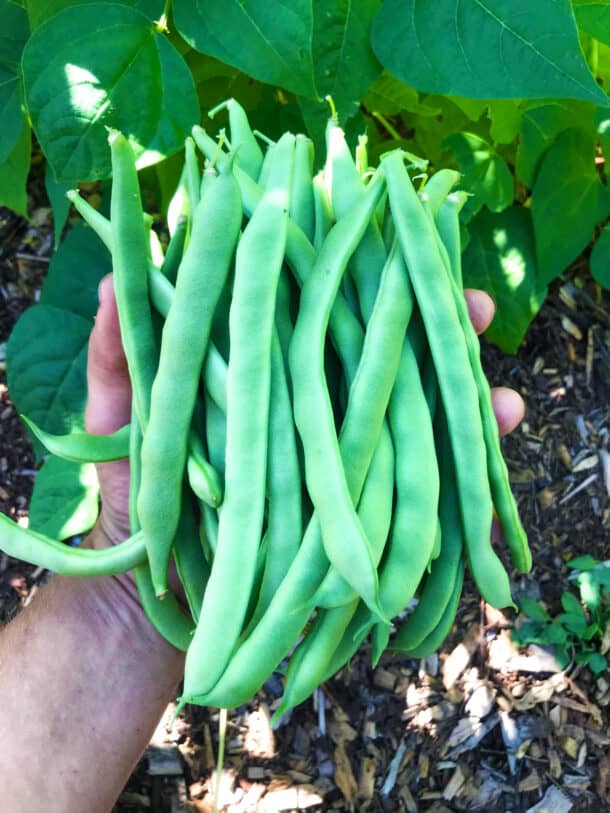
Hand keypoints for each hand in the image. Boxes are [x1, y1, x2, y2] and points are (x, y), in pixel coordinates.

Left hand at [84, 278, 524, 550]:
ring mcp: (332, 460)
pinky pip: (413, 489)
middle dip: (433, 330)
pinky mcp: (348, 513)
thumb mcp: (117, 423)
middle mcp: (307, 408)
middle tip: (478, 305)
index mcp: (262, 373)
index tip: (400, 243)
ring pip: (412, 417)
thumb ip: (117, 356)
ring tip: (507, 397)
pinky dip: (459, 476)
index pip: (321, 309)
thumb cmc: (131, 504)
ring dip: (464, 400)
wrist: (149, 606)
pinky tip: (499, 459)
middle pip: (382, 356)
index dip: (362, 273)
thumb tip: (113, 280)